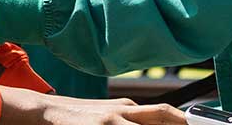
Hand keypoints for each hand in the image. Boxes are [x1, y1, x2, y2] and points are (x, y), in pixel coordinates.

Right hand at [0, 91, 186, 124]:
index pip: (168, 114)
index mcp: (129, 108)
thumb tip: (169, 123)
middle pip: (164, 116)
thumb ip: (136, 120)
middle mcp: (123, 112)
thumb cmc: (79, 119)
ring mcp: (111, 122)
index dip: (189, 122)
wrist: (43, 113)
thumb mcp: (111, 115)